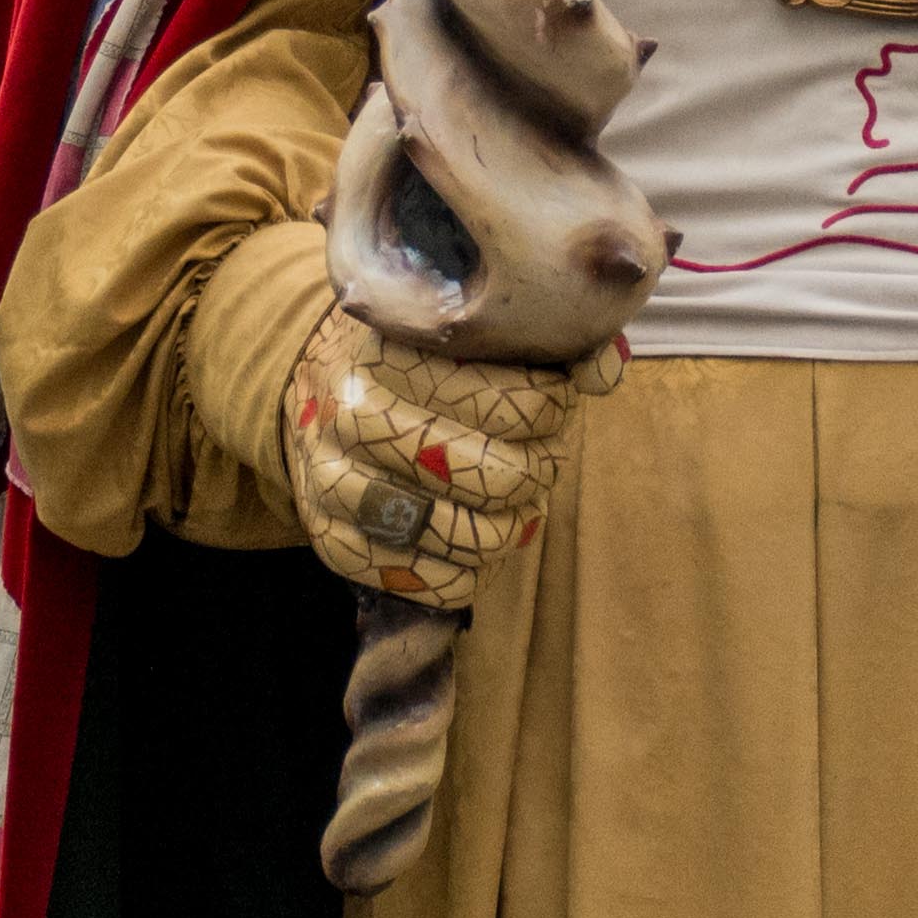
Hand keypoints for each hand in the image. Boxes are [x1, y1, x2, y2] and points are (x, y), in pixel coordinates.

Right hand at [283, 304, 618, 609]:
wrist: (316, 390)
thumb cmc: (415, 362)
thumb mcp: (465, 334)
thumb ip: (542, 348)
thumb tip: (601, 373)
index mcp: (395, 353)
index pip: (518, 402)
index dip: (554, 407)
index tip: (555, 400)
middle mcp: (355, 418)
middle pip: (500, 477)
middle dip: (539, 469)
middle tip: (540, 454)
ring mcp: (336, 486)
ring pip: (472, 537)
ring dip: (515, 524)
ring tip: (517, 496)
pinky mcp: (333, 543)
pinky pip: (437, 582)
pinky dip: (475, 569)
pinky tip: (476, 531)